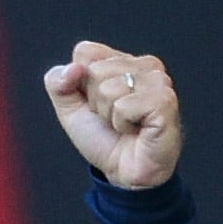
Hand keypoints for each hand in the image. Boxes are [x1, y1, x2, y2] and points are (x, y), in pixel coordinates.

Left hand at [44, 40, 182, 188]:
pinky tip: (136, 130)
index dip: (80, 83)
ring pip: (108, 88)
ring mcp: (159, 81)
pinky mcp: (165, 101)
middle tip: (113, 118)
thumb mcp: (69, 108)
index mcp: (123, 60)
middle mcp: (145, 65)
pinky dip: (122, 124)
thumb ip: (57, 83)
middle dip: (95, 101)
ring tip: (126, 124)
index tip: (96, 103)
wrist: (123, 172)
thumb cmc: (103, 138)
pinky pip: (123, 106)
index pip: (85, 52)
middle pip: (94, 70)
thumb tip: (72, 68)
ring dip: (109, 114)